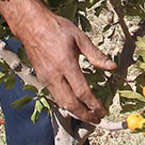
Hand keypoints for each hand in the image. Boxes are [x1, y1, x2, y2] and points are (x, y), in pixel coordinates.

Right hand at [0, 0, 113, 121]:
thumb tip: (112, 67)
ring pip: (61, 102)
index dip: (94, 104)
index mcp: (66, 64)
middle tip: (97, 119)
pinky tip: (74, 104)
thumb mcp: (80, 38)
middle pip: (70, 103)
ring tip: (88, 115)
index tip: (102, 110)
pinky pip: (55, 96)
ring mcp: (46, 78)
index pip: (82, 92)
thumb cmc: (56, 29)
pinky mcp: (41, 78)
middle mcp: (54, 74)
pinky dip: (66, 103)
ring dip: (75, 112)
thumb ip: (96, 55)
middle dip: (85, 115)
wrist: (32, 25)